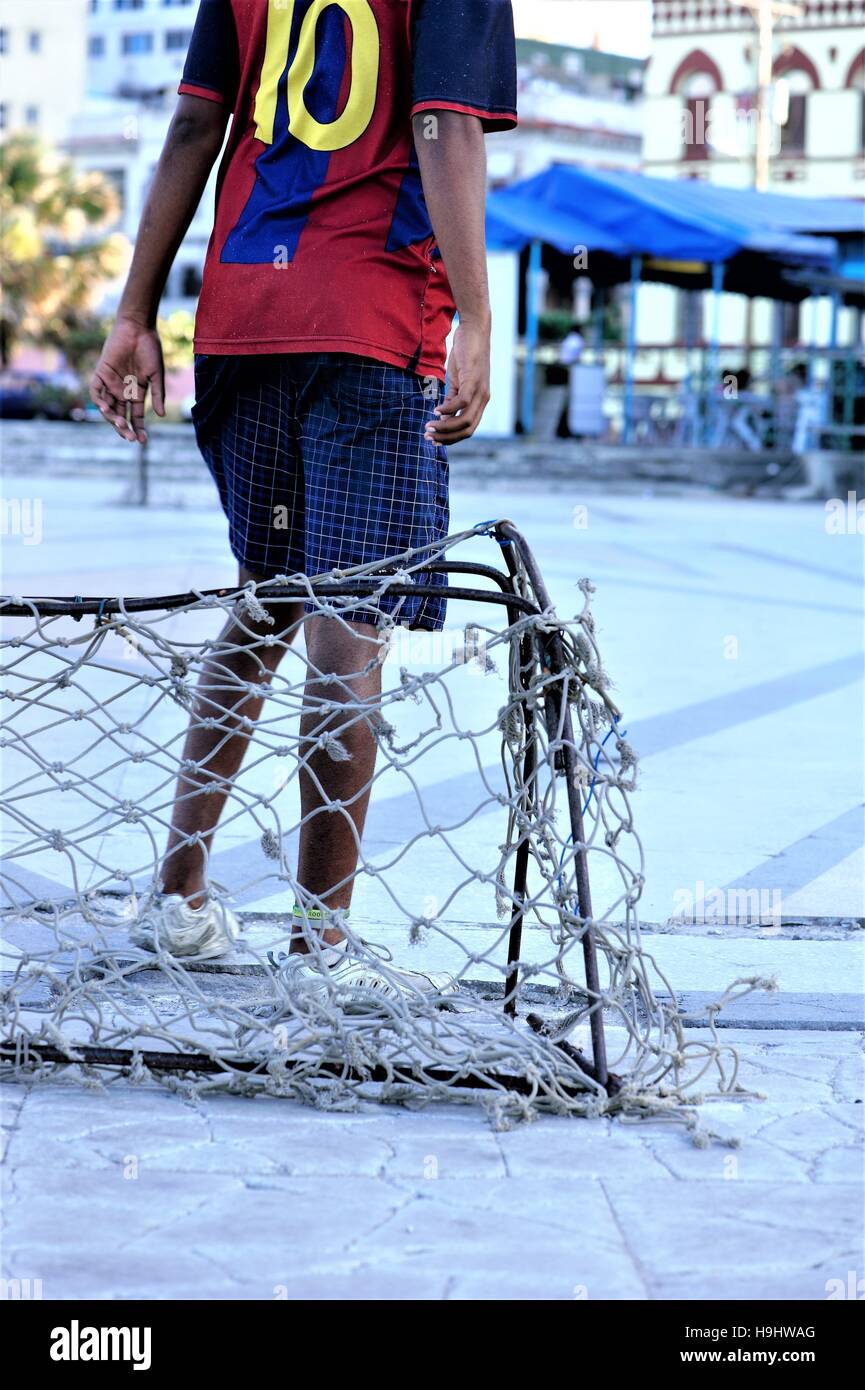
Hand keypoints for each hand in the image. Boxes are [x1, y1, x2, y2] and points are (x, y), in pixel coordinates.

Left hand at [89, 317, 165, 442]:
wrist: (138, 329)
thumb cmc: (150, 350)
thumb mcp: (156, 376)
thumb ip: (157, 395)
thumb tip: (161, 415)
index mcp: (136, 393)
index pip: (135, 416)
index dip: (139, 429)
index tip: (143, 442)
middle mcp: (122, 390)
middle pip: (120, 415)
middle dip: (125, 428)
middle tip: (130, 437)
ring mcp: (110, 383)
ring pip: (107, 407)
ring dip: (112, 418)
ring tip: (121, 425)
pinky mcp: (101, 373)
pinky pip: (95, 391)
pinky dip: (98, 400)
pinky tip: (105, 409)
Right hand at [425, 317, 490, 445]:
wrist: (474, 330)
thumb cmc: (464, 354)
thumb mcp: (456, 381)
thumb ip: (451, 399)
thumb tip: (442, 419)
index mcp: (480, 401)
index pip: (468, 429)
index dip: (451, 438)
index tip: (434, 440)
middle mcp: (483, 399)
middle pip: (468, 429)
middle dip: (447, 437)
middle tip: (428, 437)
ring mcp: (480, 390)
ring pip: (465, 419)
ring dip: (445, 427)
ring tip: (429, 427)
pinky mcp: (474, 379)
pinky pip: (462, 402)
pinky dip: (448, 410)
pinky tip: (435, 411)